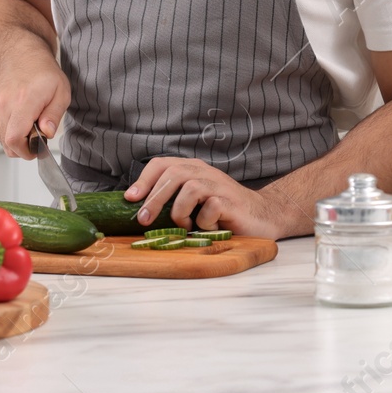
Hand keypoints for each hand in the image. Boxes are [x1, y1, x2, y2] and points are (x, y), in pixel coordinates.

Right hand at [0, 42, 69, 158]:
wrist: (17, 56)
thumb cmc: (42, 73)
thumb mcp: (61, 92)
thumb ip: (54, 115)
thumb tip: (47, 133)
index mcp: (23, 101)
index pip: (15, 139)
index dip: (27, 150)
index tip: (38, 147)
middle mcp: (2, 105)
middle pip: (9, 144)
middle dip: (26, 145)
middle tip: (38, 131)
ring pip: (3, 141)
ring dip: (18, 138)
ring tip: (29, 121)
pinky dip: (9, 131)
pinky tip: (18, 117)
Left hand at [126, 158, 293, 239]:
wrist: (261, 216)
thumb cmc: (222, 212)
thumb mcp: (193, 201)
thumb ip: (172, 199)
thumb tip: (138, 210)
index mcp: (192, 169)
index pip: (162, 164)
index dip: (144, 180)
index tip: (130, 198)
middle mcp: (205, 172)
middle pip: (173, 174)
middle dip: (154, 199)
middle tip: (144, 220)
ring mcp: (219, 185)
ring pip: (190, 188)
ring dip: (180, 212)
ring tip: (185, 226)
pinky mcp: (231, 202)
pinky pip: (210, 208)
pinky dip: (203, 222)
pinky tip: (207, 229)